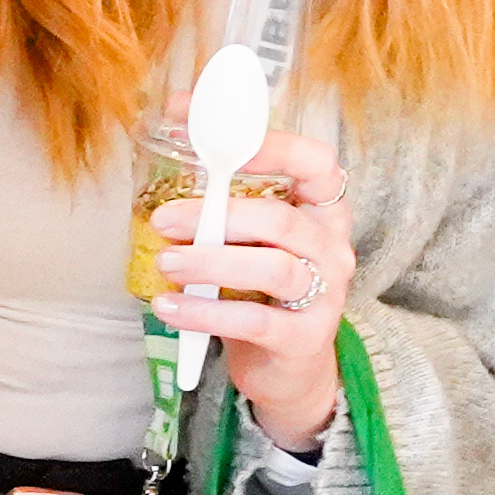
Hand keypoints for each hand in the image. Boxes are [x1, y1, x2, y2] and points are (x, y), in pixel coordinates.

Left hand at [156, 125, 357, 452]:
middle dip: (218, 215)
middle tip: (163, 220)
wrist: (286, 368)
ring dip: (210, 262)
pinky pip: (255, 320)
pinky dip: (206, 312)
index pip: (317, 164)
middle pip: (282, 220)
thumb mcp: (245, 240)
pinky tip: (170, 307)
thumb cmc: (259, 289)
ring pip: (273, 268)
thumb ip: (219, 197)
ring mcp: (325, 296)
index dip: (275, 147)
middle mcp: (331, 249)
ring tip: (166, 263)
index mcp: (321, 212)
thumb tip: (167, 126)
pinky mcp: (304, 339)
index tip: (221, 147)